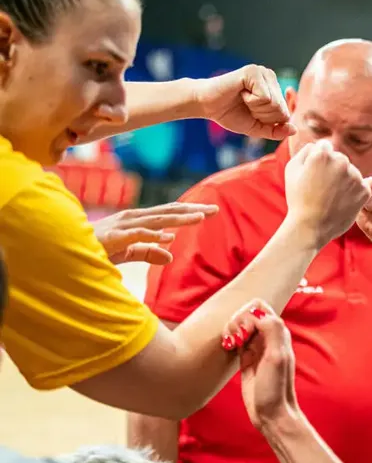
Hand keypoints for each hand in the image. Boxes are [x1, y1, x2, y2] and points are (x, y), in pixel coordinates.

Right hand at [92, 203, 218, 264]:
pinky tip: (169, 238)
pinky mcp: (113, 237)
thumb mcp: (127, 253)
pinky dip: (153, 236)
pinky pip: (136, 235)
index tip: (211, 211)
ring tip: (200, 218)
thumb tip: (170, 252)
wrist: (66, 253)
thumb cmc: (95, 250)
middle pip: (168, 212)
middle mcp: (133, 218)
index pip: (169, 213)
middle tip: (215, 209)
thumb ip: (148, 252)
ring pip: (156, 220)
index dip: (189, 211)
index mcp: (138, 221)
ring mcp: (123, 226)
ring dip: (179, 219)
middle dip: (191, 209)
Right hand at [194, 65, 294, 139]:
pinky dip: (251, 102)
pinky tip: (241, 94)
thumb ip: (276, 130)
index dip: (269, 121)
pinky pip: (264, 97)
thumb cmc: (230, 114)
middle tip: (246, 106)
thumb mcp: (257, 127)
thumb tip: (294, 129)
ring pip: (274, 104)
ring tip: (243, 99)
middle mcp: (271, 77)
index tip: (253, 113)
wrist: (207, 105)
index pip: (286, 114)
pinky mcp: (254, 72)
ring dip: (256, 109)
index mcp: (274, 88)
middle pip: (281, 110)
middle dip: (262, 116)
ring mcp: (263, 72)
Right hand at [222, 301, 297, 430]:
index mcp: (278, 333)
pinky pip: (235, 340)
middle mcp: (267, 337)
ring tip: (230, 343)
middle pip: (246, 313)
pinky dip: (229, 339)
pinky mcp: (246, 359)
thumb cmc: (276, 387)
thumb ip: (272, 330)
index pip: (259, 307)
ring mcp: (256, 348)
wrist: (272, 413)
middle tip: (236, 339)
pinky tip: (228, 348)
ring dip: (231, 329)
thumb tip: (256, 314)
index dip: (248, 314)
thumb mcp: (277, 357)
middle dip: (236, 321)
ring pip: (239, 325)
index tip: (245, 331)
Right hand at [284, 140, 370, 246]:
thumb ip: (305, 151)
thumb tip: (318, 144)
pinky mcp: (365, 190)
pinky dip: (353, 192)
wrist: (310, 227)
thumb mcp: (292, 169)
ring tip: (331, 197)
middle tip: (322, 189)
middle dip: (332, 170)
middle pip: (339, 159)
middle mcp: (341, 162)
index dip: (318, 161)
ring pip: (351, 172)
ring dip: (344, 180)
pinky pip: (360, 184)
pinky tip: (341, 201)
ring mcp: (355, 176)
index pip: (325, 147)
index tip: (314, 176)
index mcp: (322, 154)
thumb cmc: (298, 198)